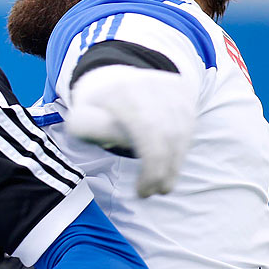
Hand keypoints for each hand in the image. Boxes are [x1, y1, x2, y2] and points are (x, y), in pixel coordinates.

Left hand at [66, 64, 194, 196]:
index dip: (151, 168)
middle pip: (169, 135)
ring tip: (163, 185)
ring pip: (183, 132)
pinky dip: (180, 149)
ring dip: (175, 163)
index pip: (148, 133)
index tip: (142, 192)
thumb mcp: (80, 121)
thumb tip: (120, 137)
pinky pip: (188, 126)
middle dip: (165, 170)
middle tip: (156, 192)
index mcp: (123, 93)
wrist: (111, 76)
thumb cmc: (94, 109)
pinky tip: (170, 166)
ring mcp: (172, 87)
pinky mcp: (184, 92)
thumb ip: (93, 131)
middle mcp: (153, 86)